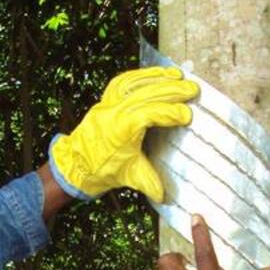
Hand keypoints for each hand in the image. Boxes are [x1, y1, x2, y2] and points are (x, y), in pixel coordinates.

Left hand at [49, 66, 198, 201]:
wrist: (77, 164)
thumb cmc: (102, 169)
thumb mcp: (130, 176)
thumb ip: (150, 183)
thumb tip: (165, 195)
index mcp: (122, 129)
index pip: (151, 114)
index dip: (170, 113)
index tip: (187, 115)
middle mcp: (115, 111)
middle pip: (147, 93)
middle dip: (172, 89)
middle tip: (192, 88)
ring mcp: (109, 103)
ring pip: (136, 83)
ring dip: (158, 78)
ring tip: (178, 75)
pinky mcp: (106, 99)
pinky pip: (124, 81)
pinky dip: (141, 75)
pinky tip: (155, 74)